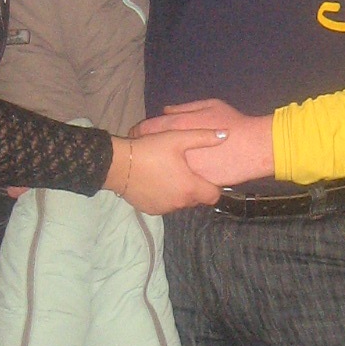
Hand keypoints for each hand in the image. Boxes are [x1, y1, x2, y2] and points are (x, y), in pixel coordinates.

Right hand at [106, 130, 225, 213]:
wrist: (118, 165)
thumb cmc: (150, 150)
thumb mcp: (177, 138)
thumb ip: (203, 137)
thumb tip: (226, 134)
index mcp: (190, 188)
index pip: (213, 196)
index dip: (213, 186)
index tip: (207, 175)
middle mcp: (180, 203)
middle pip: (197, 199)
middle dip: (195, 187)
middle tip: (186, 171)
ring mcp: (164, 209)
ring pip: (180, 203)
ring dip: (180, 192)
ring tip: (170, 174)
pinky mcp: (151, 210)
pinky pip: (165, 205)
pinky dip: (165, 196)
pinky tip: (157, 182)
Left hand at [133, 100, 274, 186]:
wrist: (254, 148)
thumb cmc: (234, 123)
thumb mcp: (210, 105)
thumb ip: (185, 108)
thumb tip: (166, 111)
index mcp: (178, 126)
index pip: (146, 129)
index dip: (139, 132)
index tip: (138, 135)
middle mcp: (176, 149)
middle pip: (149, 152)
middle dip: (148, 153)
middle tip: (150, 153)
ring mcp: (184, 169)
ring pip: (162, 171)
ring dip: (160, 170)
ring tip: (164, 168)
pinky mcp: (194, 185)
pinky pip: (179, 184)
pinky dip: (177, 182)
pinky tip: (183, 177)